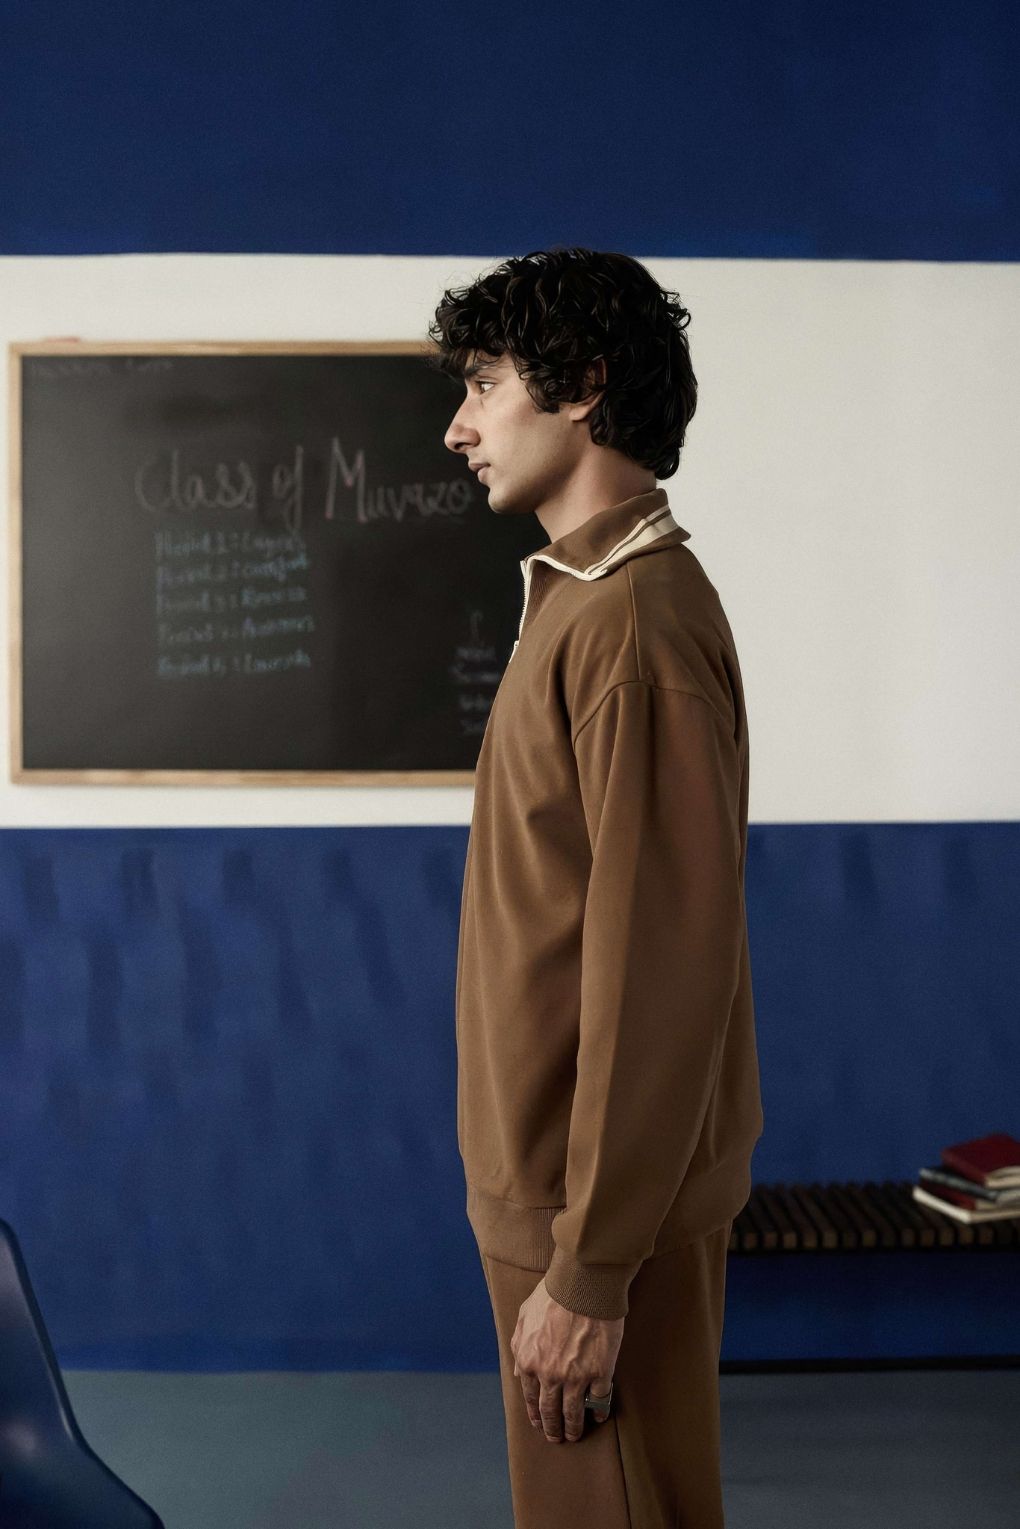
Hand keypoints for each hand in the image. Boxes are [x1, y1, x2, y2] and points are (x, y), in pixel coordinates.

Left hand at [510, 1276, 623, 1442]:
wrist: (582, 1285)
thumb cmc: (553, 1294)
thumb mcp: (524, 1316)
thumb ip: (518, 1345)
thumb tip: (517, 1369)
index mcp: (528, 1361)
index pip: (530, 1398)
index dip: (535, 1414)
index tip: (540, 1423)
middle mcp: (549, 1375)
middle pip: (550, 1412)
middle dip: (552, 1429)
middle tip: (557, 1438)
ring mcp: (575, 1377)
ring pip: (573, 1413)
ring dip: (574, 1427)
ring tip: (576, 1434)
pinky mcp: (600, 1373)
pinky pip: (599, 1400)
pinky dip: (599, 1411)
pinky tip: (599, 1416)